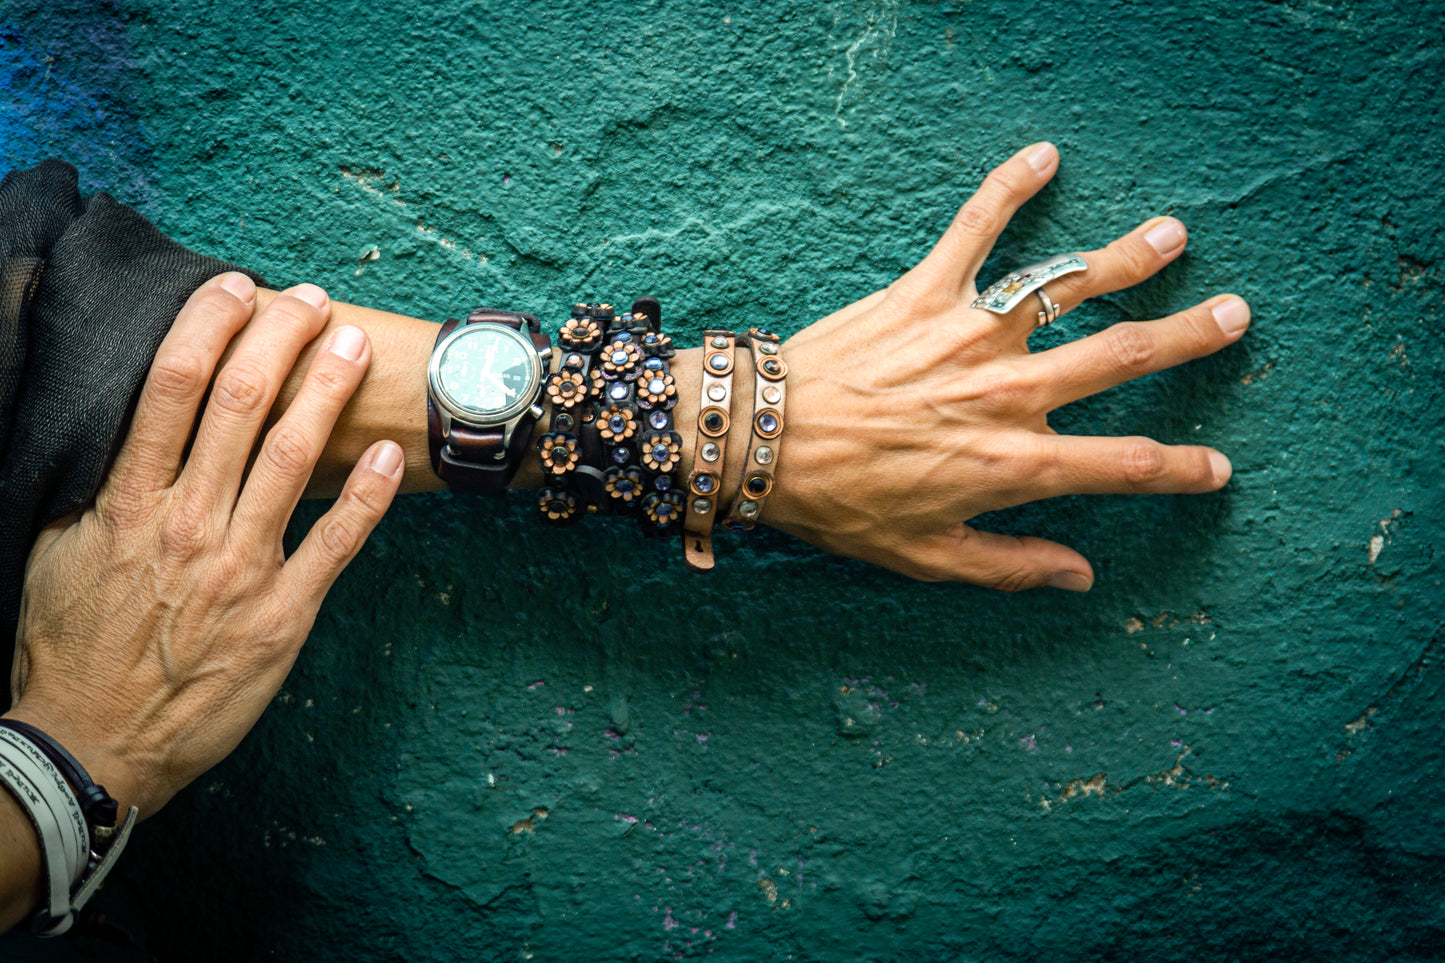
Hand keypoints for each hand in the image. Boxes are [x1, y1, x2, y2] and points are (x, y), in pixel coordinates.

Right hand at [5, 274, 402, 817]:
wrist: (93, 744)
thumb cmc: (72, 646)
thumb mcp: (58, 552)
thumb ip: (99, 487)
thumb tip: (123, 424)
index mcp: (127, 501)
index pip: (170, 386)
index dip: (208, 324)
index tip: (235, 287)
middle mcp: (186, 523)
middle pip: (242, 403)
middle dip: (281, 338)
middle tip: (309, 299)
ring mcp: (241, 568)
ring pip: (295, 458)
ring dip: (329, 392)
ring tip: (354, 346)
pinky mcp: (284, 614)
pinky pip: (338, 542)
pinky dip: (371, 494)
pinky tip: (396, 453)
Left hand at [768, 143, 1246, 588]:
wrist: (761, 442)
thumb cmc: (841, 504)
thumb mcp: (927, 557)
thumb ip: (1010, 565)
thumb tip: (1079, 578)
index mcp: (1013, 462)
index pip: (1124, 465)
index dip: (1181, 471)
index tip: (1217, 469)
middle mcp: (1006, 391)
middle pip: (1121, 358)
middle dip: (1187, 338)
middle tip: (1235, 316)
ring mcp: (969, 334)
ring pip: (1067, 286)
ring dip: (1127, 258)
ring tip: (1174, 235)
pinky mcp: (924, 292)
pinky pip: (975, 229)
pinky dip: (1009, 189)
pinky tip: (1045, 157)